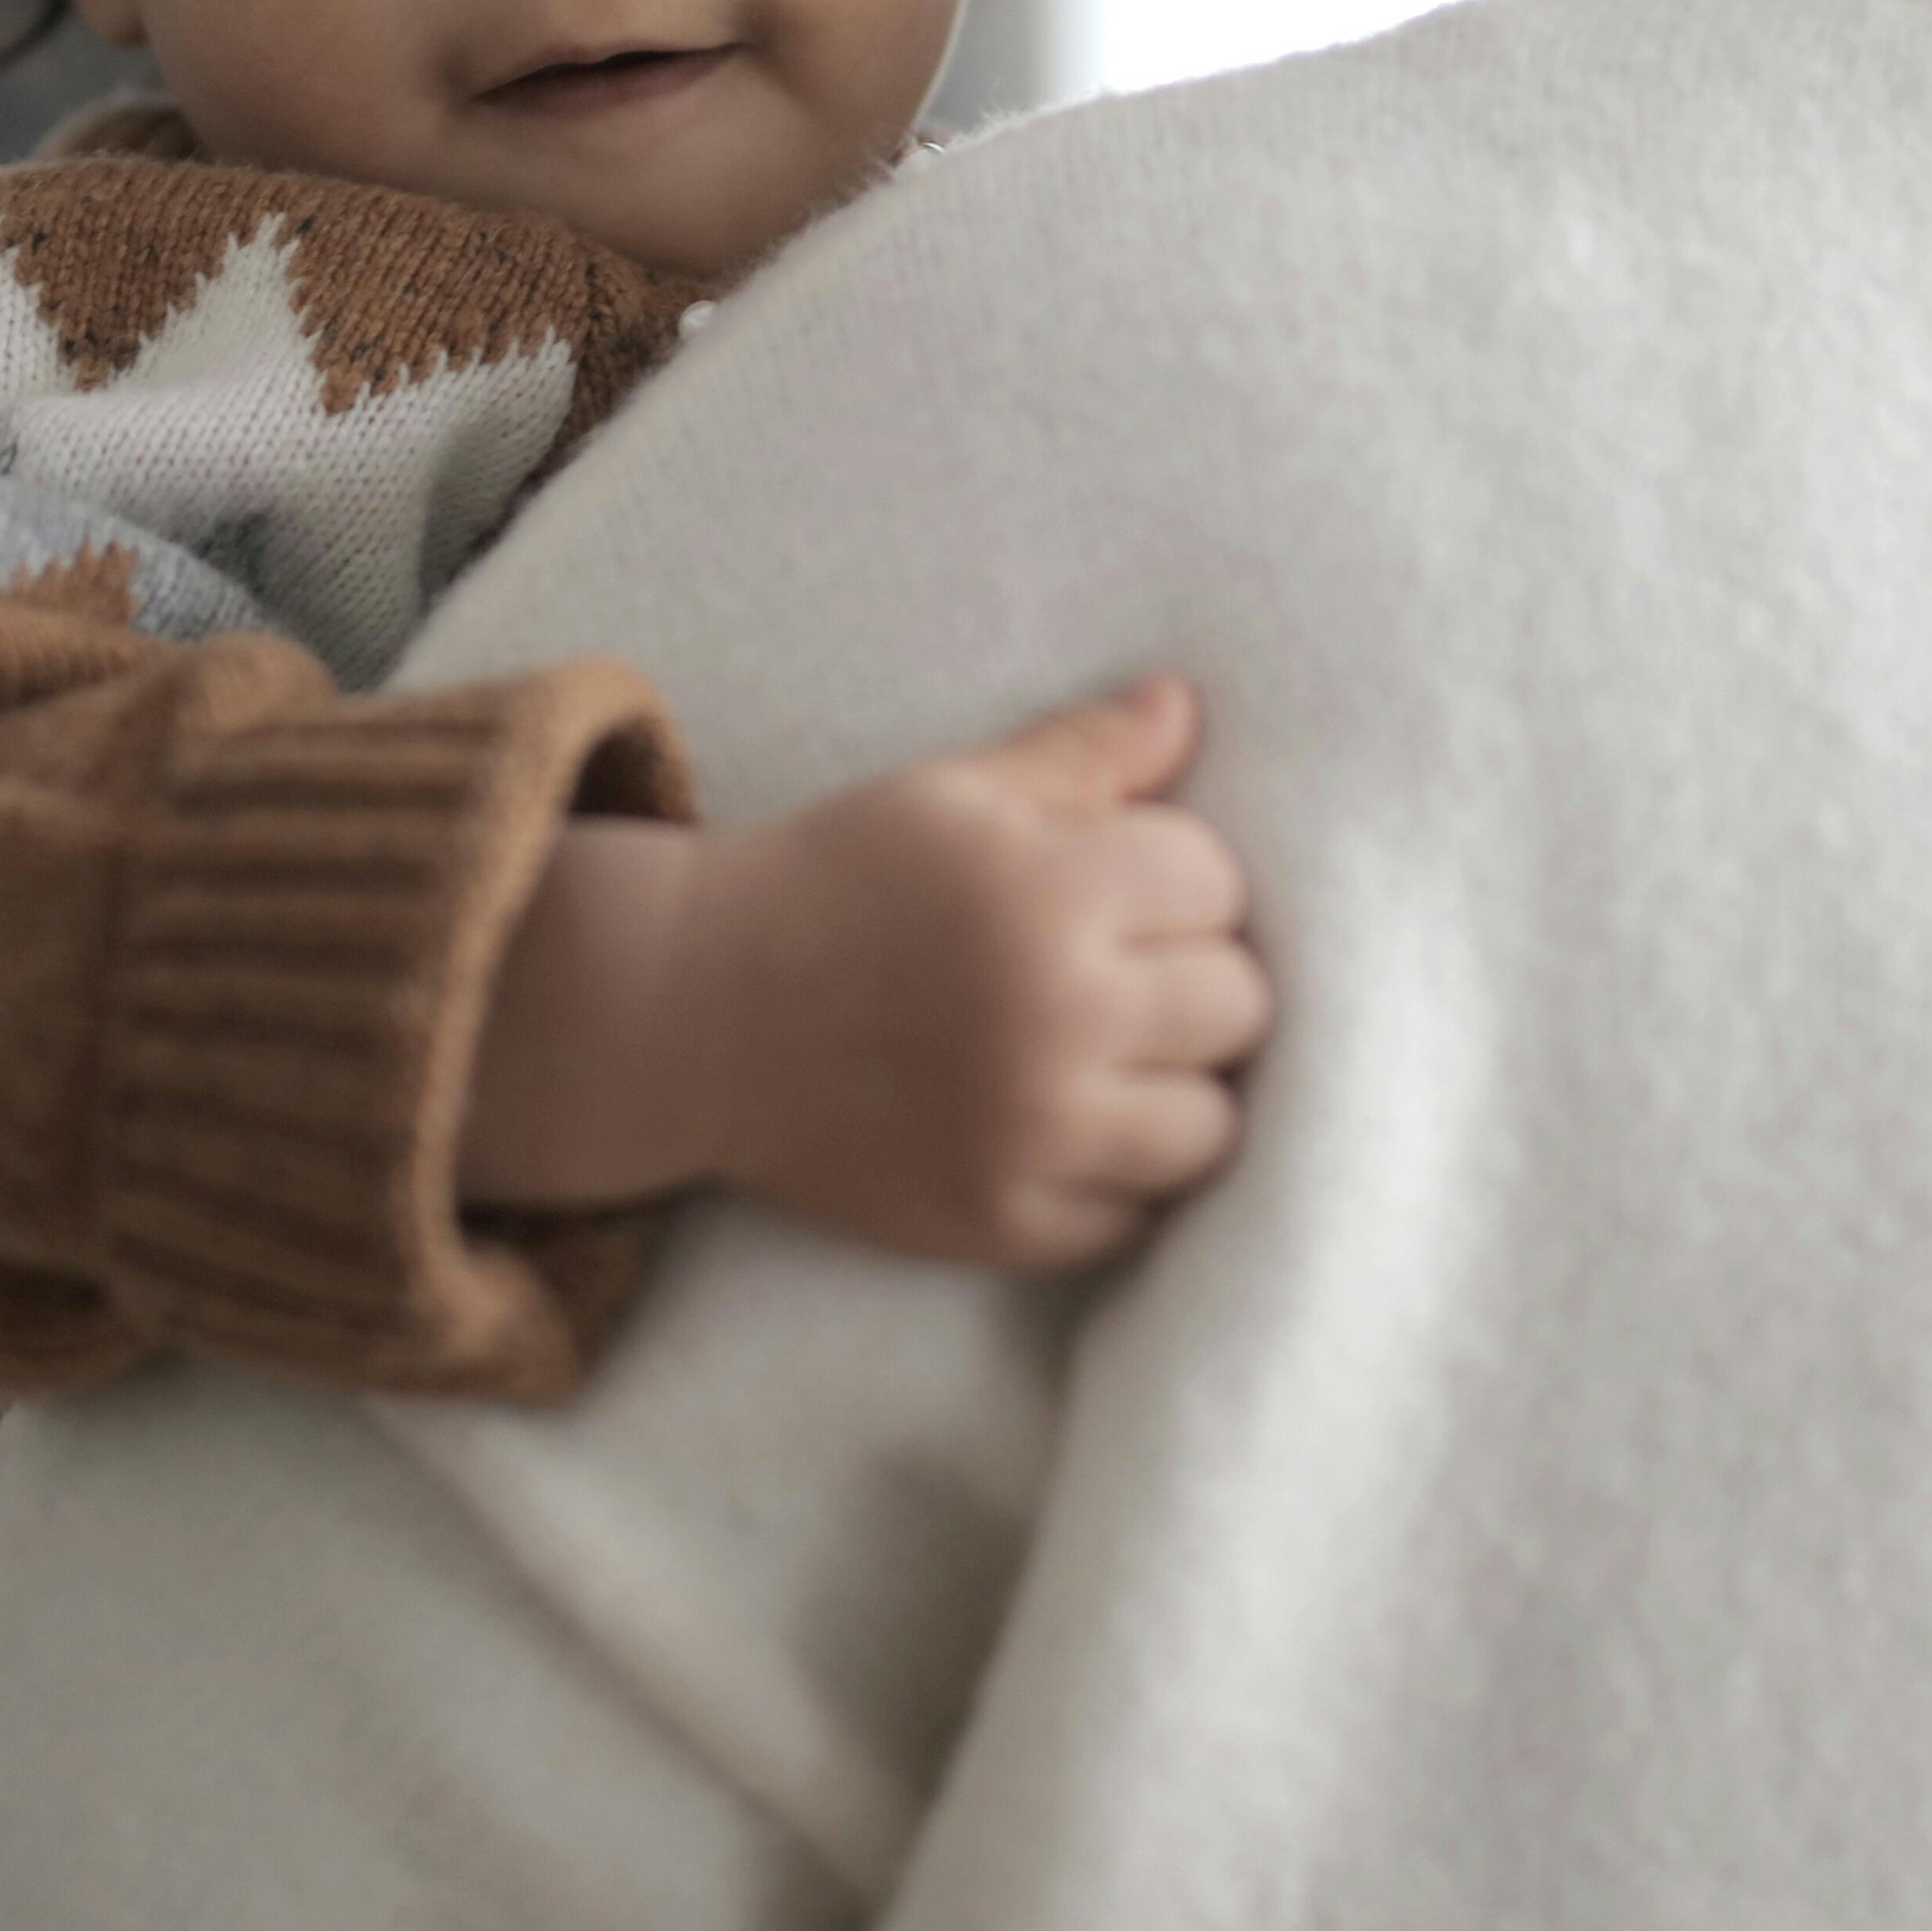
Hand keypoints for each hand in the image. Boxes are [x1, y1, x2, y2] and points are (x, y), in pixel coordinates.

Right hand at [456, 679, 1265, 1266]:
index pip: (1219, 886)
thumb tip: (1186, 707)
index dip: (1180, 879)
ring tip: (1117, 1057)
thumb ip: (1082, 754)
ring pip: (1211, 1128)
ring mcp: (1032, 1134)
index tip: (1124, 886)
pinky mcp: (1001, 1223)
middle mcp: (1057, 1018)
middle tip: (1124, 971)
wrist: (694, 1014)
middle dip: (1192, 977)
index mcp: (1051, 892)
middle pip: (1237, 1006)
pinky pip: (1135, 1218)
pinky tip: (1067, 1125)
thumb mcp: (953, 794)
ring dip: (1177, 1087)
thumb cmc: (836, 880)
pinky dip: (1117, 1177)